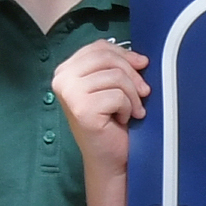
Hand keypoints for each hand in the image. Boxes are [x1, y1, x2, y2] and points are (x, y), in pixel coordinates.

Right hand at [51, 38, 148, 184]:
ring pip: (116, 77)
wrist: (110, 158)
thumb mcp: (110, 86)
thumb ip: (116, 67)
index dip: (124, 54)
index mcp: (66, 70)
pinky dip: (128, 108)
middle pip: (107, 58)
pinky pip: (118, 95)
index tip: (141, 65)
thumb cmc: (111, 122)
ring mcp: (69, 93)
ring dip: (132, 96)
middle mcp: (62, 79)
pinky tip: (123, 120)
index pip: (98, 47)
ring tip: (130, 111)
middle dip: (132, 75)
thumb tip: (140, 58)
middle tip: (143, 92)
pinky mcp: (81, 108)